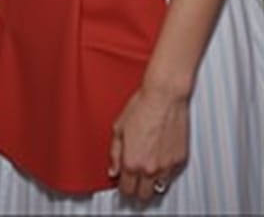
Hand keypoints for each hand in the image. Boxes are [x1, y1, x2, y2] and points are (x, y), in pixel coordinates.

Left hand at [109, 85, 188, 201]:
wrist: (164, 97)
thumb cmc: (142, 107)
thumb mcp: (118, 128)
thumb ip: (114, 153)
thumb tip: (113, 169)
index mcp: (132, 162)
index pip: (126, 190)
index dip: (123, 187)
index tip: (123, 182)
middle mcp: (150, 168)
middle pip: (143, 195)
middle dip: (137, 189)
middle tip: (134, 180)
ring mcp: (167, 166)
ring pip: (159, 188)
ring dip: (152, 182)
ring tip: (147, 169)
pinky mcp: (180, 160)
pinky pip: (171, 175)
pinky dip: (165, 171)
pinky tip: (159, 158)